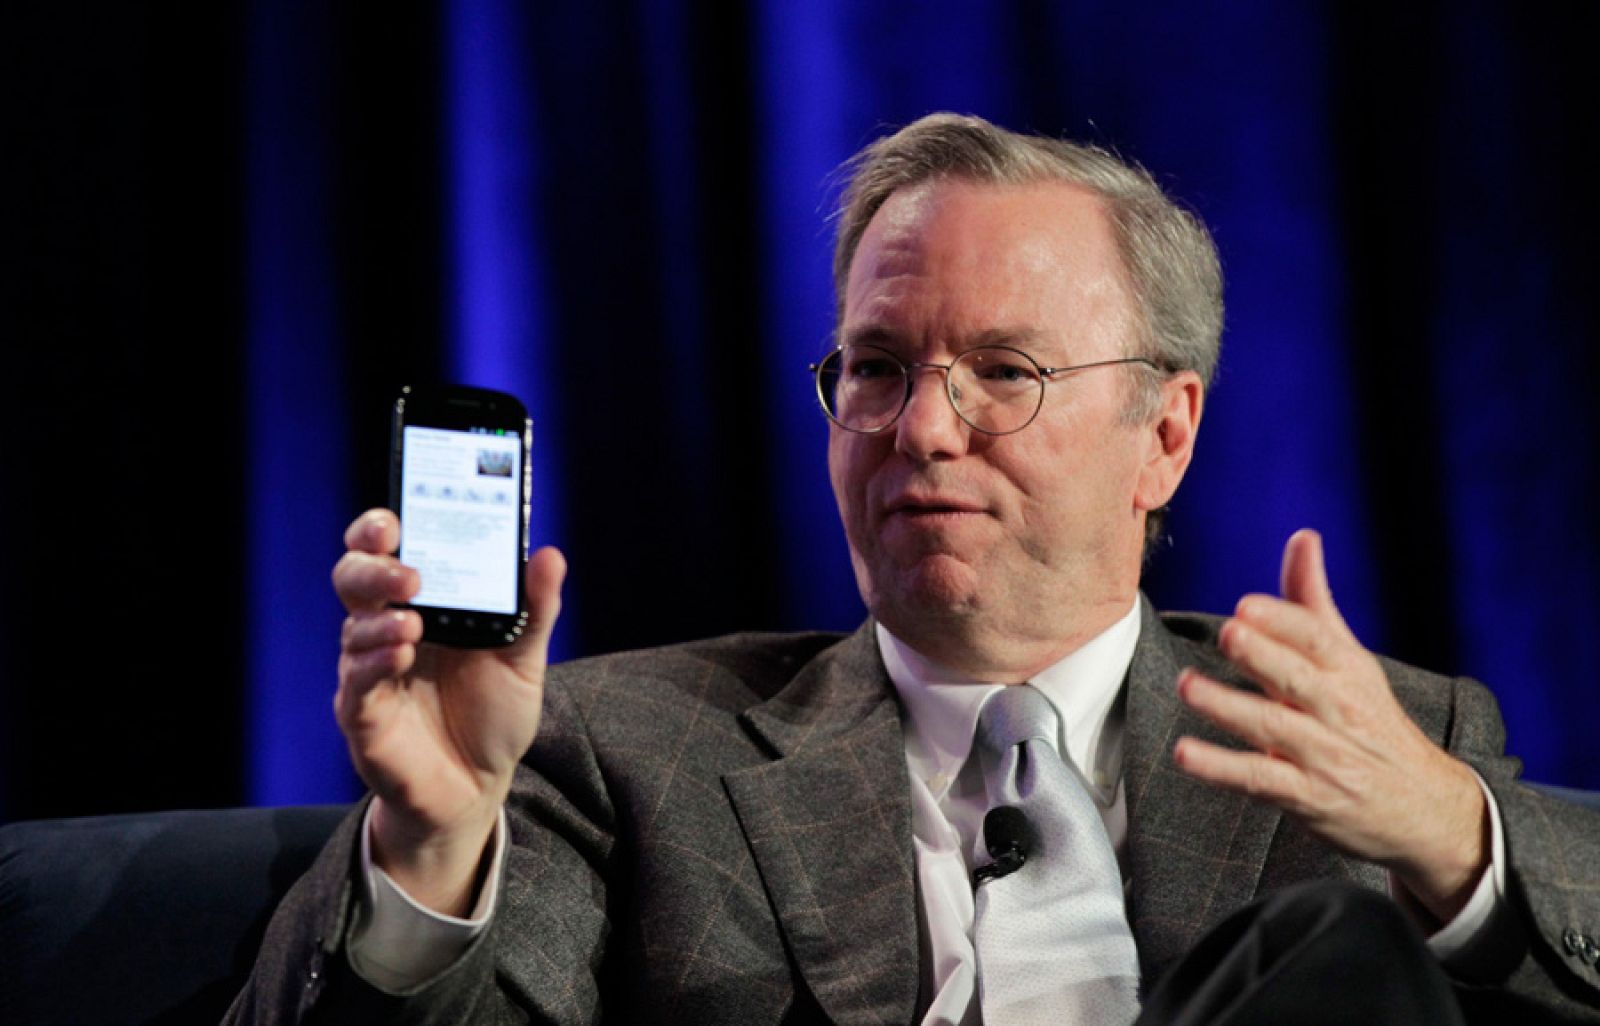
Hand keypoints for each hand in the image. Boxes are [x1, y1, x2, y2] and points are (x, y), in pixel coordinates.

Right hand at [332, 508, 565, 913]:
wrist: (478, 787)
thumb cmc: (493, 716)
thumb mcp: (525, 659)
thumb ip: (536, 609)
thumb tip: (550, 554)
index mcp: (423, 604)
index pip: (385, 550)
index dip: (379, 527)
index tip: (394, 518)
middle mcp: (388, 627)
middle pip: (355, 578)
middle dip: (373, 566)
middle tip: (408, 574)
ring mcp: (370, 669)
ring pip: (352, 626)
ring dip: (378, 619)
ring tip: (412, 623)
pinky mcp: (363, 713)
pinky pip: (355, 680)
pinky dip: (374, 662)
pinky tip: (400, 655)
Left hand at [1173, 528, 1487, 922]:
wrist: (1424, 808)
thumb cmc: (1372, 721)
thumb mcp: (1351, 660)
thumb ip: (1312, 602)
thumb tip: (1302, 537)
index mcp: (1347, 670)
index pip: (1318, 639)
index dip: (1282, 620)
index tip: (1246, 605)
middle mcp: (1338, 709)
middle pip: (1297, 677)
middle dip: (1262, 654)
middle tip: (1227, 632)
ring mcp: (1323, 755)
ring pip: (1273, 727)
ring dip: (1228, 706)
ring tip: (1188, 685)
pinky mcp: (1306, 795)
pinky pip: (1260, 779)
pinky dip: (1221, 768)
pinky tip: (1186, 753)